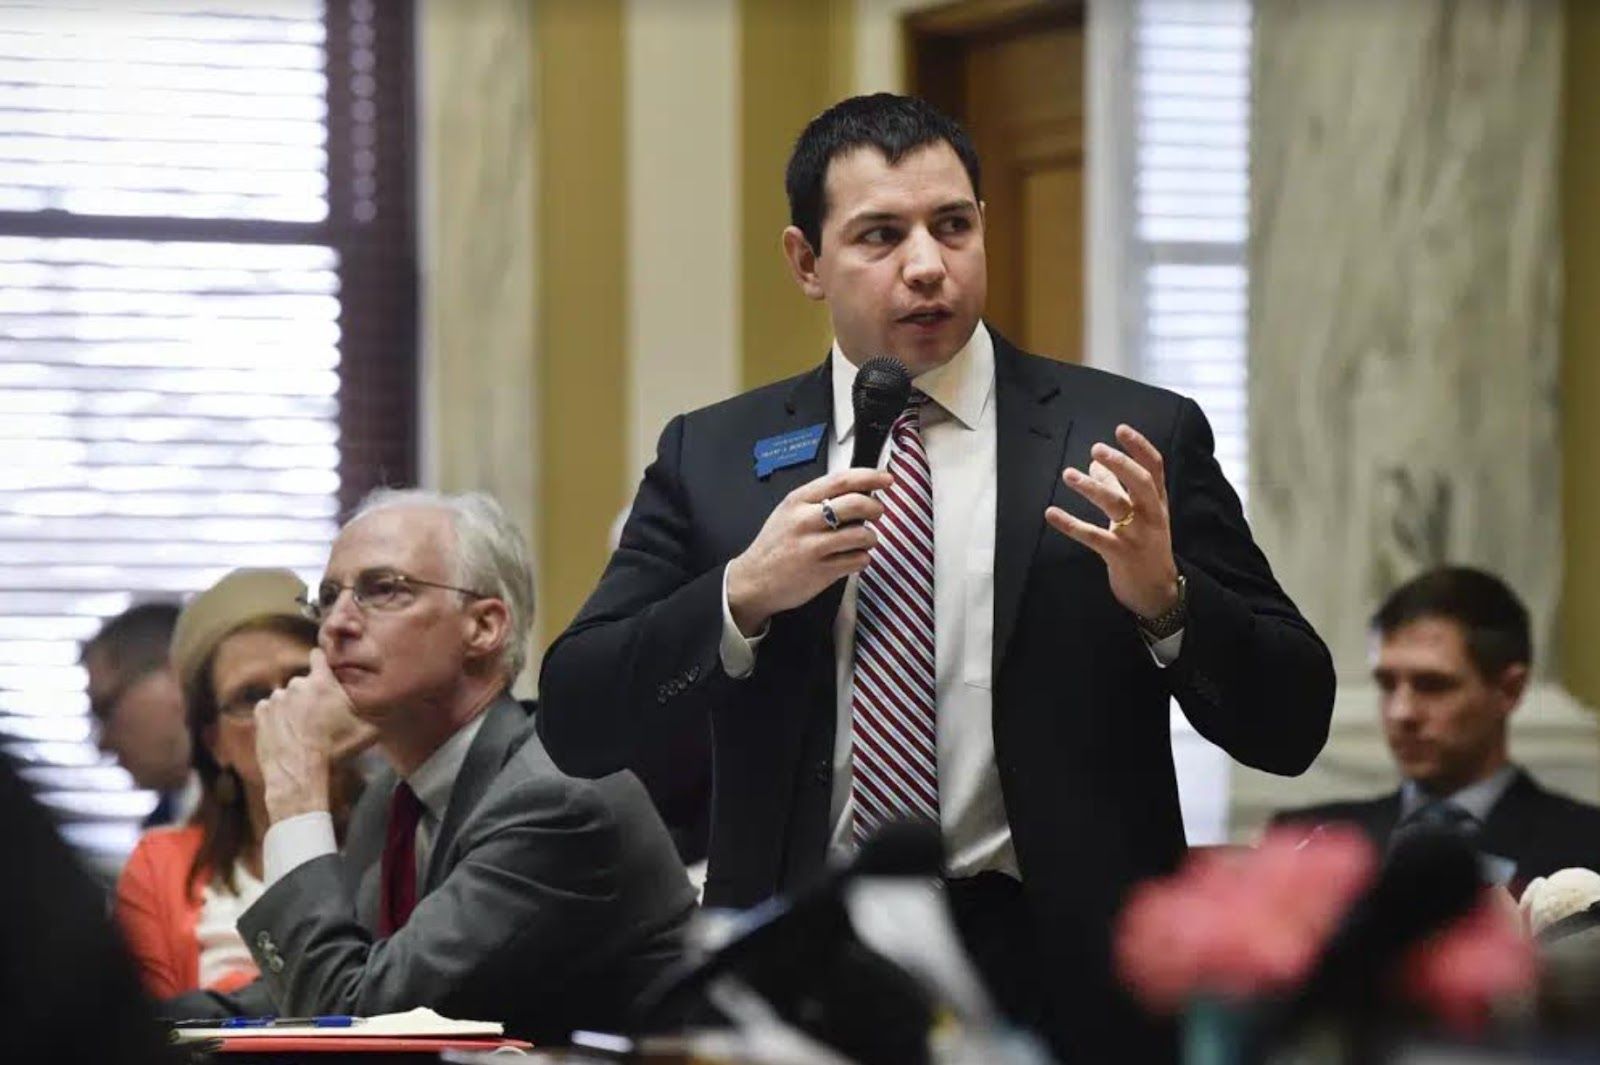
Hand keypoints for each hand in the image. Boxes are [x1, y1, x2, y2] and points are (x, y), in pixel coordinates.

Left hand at [254, 648, 377, 822]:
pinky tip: (287, 733)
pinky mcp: (261, 713)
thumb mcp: (368, 731)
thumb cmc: (336, 749)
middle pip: (304, 682)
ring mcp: (276, 698)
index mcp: (323, 682)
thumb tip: (394, 703)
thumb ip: (378, 712)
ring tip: (302, 730)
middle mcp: (297, 684)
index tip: (326, 673)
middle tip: (319, 716)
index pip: (319, 655)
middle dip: (310, 694)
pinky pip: (269, 709)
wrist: (300, 771)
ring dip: (293, 708)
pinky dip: (276, 718)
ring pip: (287, 697)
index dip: (322, 663)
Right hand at [726, 467, 892, 634]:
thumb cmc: (776, 545)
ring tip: (863, 540)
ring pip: (861, 534)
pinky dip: (862, 558)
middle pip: (856, 504)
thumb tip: (859, 491)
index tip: (886, 479)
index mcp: (798, 500)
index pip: (841, 480)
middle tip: (878, 513)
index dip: (870, 477)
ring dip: (870, 537)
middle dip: (875, 507)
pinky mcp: (821, 572)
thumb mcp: (789, 512)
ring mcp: (813, 547)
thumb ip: (819, 500)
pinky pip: (858, 560)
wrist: (754, 581)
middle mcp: (805, 521)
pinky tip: (853, 558)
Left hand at [1046, 424, 1179, 619]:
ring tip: (1068, 474)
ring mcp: (1137, 536)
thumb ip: (1118, 488)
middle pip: (1141, 482)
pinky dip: (1071, 524)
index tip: (1120, 429)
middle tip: (1097, 449)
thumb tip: (1096, 464)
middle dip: (1120, 463)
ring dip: (1092, 488)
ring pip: (1116, 506)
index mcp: (1157, 502)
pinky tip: (1051, 513)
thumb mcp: (1140, 516)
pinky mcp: (1120, 555)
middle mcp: (1151, 515)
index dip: (1139, 446)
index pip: (1154, 468)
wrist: (1158, 592)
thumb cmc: (1147, 547)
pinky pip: (1093, 537)